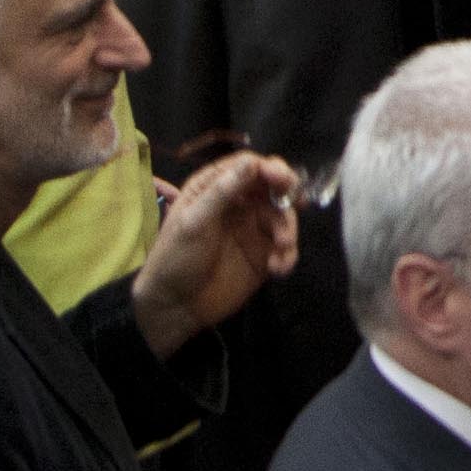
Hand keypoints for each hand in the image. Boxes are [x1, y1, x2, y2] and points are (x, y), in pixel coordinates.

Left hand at [131, 147, 299, 357]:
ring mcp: (252, 229)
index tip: (283, 179)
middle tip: (297, 201)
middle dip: (288, 192)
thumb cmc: (175, 259)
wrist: (174, 308)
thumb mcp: (193, 223)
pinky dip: (288, 255)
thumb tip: (252, 161)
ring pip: (284, 215)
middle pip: (273, 186)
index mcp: (214, 189)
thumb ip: (222, 192)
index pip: (249, 167)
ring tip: (282, 247)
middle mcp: (237, 204)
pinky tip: (277, 269)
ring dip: (288, 228)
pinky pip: (285, 247)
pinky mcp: (263, 254)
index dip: (269, 168)